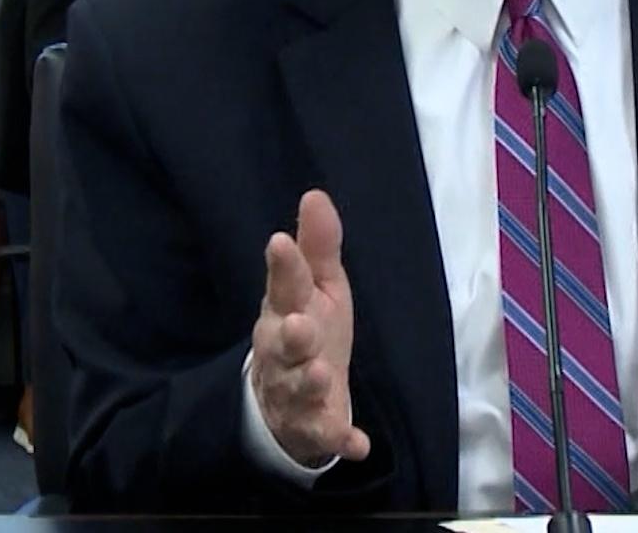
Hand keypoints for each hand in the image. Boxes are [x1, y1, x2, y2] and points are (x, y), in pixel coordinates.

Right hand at [250, 190, 369, 466]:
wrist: (286, 402)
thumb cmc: (307, 329)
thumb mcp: (317, 287)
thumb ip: (317, 247)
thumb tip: (316, 193)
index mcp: (286, 310)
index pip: (283, 285)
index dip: (283, 266)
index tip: (280, 243)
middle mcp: (284, 352)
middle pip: (282, 343)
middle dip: (291, 336)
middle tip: (301, 326)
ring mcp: (296, 392)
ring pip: (297, 389)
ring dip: (308, 383)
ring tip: (321, 374)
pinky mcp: (313, 428)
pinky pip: (324, 435)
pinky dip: (338, 439)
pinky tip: (356, 442)